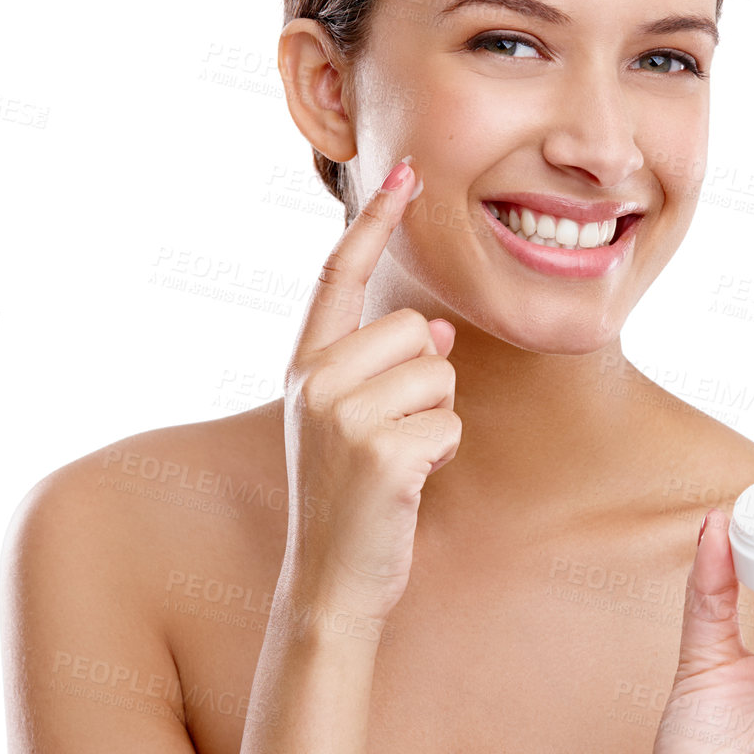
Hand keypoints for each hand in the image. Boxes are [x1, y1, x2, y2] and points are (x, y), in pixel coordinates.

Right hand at [280, 159, 461, 621]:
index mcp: (303, 367)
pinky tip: (408, 486)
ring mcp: (342, 416)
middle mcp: (314, 382)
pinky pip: (450, 427)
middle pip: (414, 331)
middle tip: (392, 436)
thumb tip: (437, 331)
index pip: (338, 276)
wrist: (332, 581)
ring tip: (397, 463)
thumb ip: (382, 368)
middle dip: (426, 383)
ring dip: (436, 423)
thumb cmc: (351, 499)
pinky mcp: (379, 452)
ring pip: (439, 378)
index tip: (405, 172)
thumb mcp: (348, 423)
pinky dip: (443, 458)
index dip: (373, 221)